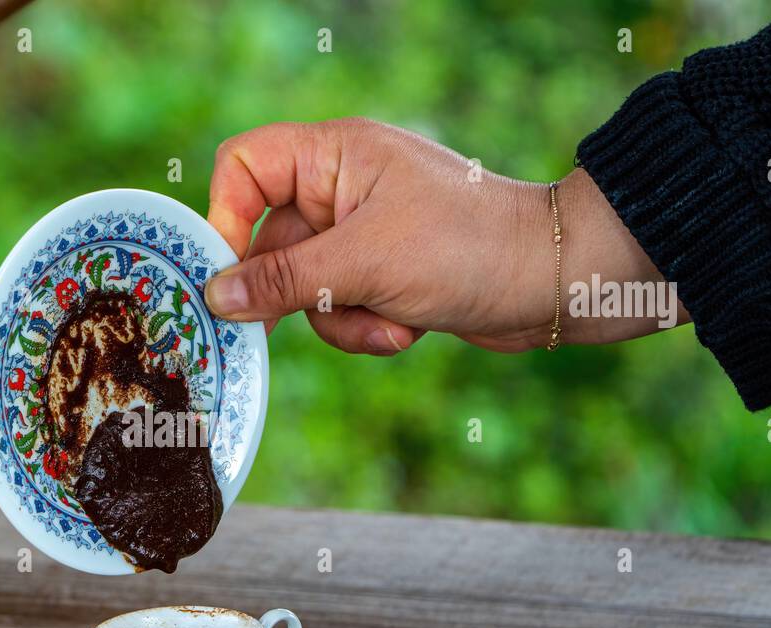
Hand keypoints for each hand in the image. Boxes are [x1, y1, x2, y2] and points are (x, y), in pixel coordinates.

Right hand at [204, 118, 686, 354]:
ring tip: (390, 320)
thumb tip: (215, 296)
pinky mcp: (380, 275)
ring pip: (301, 288)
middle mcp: (340, 189)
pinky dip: (365, 328)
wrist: (555, 283)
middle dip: (295, 292)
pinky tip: (407, 328)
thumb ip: (282, 280)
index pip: (245, 165)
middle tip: (291, 325)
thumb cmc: (466, 249)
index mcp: (334, 156)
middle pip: (268, 242)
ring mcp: (360, 234)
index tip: (231, 273)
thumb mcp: (363, 264)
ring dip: (339, 318)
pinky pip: (337, 309)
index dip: (225, 216)